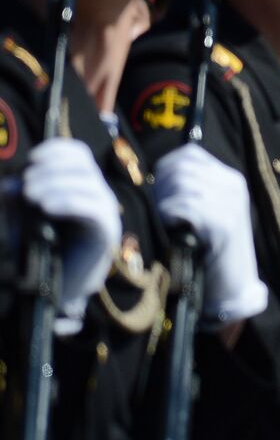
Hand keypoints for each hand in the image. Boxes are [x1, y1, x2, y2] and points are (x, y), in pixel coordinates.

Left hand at [22, 137, 120, 326]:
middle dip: (51, 169)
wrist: (53, 289)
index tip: (32, 161)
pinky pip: (93, 208)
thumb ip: (16, 199)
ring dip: (56, 184)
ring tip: (32, 197)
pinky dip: (69, 202)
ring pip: (88, 183)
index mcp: (80, 186)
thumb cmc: (38, 250)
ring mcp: (105, 213)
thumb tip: (12, 184)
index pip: (78, 154)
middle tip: (27, 187)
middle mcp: (97, 196)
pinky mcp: (106, 232)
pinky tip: (47, 207)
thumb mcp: (20, 218)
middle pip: (82, 165)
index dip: (56, 150)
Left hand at [154, 144, 267, 323]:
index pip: (190, 154)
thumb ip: (189, 191)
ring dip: (163, 203)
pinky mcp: (223, 224)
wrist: (230, 288)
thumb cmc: (208, 252)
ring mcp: (231, 204)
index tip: (158, 191)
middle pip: (182, 167)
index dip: (165, 168)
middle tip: (158, 210)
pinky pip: (184, 206)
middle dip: (161, 186)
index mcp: (231, 180)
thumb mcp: (205, 214)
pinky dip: (169, 216)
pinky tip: (171, 230)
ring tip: (165, 221)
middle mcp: (235, 187)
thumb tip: (154, 174)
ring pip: (181, 184)